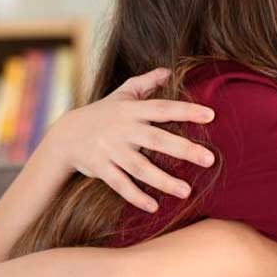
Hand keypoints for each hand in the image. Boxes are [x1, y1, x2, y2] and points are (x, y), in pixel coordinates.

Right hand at [44, 68, 215, 212]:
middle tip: (210, 160)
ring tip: (187, 192)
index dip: (186, 111)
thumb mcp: (122, 94)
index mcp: (132, 110)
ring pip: (140, 167)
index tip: (211, 115)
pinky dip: (136, 196)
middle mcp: (123, 129)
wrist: (65, 136)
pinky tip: (154, 207)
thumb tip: (169, 70)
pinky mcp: (100, 168)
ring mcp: (111, 150)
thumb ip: (146, 82)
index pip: (163, 108)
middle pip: (157, 140)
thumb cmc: (103, 112)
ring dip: (163, 180)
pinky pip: (120, 184)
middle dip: (184, 150)